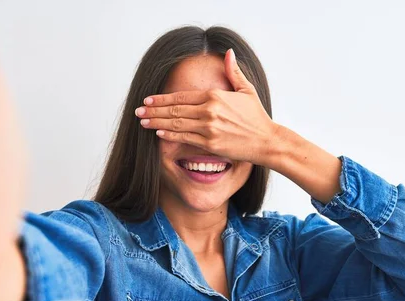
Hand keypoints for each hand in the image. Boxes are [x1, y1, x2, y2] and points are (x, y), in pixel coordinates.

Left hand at [136, 49, 281, 166]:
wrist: (267, 141)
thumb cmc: (257, 117)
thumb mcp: (246, 90)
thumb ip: (233, 72)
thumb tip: (229, 52)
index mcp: (215, 96)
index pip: (181, 96)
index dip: (161, 98)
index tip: (148, 100)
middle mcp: (209, 111)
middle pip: (174, 109)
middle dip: (153, 111)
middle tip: (138, 112)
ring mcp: (209, 128)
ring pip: (175, 124)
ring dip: (156, 122)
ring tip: (142, 122)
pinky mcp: (210, 144)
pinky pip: (184, 138)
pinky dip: (169, 135)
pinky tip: (158, 133)